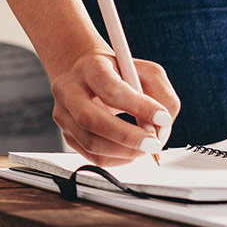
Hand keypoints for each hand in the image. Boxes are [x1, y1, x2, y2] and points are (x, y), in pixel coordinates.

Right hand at [46, 51, 180, 165]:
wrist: (89, 76)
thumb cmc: (120, 73)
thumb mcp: (146, 72)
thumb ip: (161, 94)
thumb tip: (162, 127)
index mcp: (90, 67)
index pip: (110, 89)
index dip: (139, 106)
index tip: (162, 117)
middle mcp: (69, 90)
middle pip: (91, 119)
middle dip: (127, 136)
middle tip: (153, 143)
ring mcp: (64, 114)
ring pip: (91, 142)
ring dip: (125, 151)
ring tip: (145, 146)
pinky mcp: (67, 135)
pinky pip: (92, 156)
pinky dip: (117, 159)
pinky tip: (131, 150)